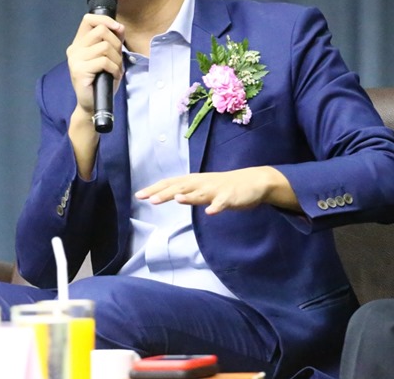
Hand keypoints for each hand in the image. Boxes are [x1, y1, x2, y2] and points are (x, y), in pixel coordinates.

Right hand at [65, 13, 123, 178]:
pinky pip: (104, 61)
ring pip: (104, 46)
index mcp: (79, 43)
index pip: (89, 19)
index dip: (105, 20)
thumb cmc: (102, 81)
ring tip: (115, 70)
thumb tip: (120, 27)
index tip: (118, 28)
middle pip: (101, 31)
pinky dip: (114, 68)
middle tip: (118, 58)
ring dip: (116, 59)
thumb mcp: (110, 57)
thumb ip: (113, 41)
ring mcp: (75, 60)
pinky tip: (113, 76)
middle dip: (116, 43)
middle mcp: (74, 49)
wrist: (93, 105)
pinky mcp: (79, 70)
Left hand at [135, 167, 298, 214]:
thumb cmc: (225, 186)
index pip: (171, 184)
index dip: (156, 189)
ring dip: (189, 196)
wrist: (254, 182)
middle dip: (165, 192)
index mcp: (195, 181)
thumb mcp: (203, 188)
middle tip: (149, 198)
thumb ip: (188, 192)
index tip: (139, 195)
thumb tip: (169, 195)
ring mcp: (217, 190)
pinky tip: (210, 212)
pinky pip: (223, 203)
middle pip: (181, 187)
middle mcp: (203, 183)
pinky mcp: (231, 197)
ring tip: (177, 199)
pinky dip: (216, 207)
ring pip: (200, 193)